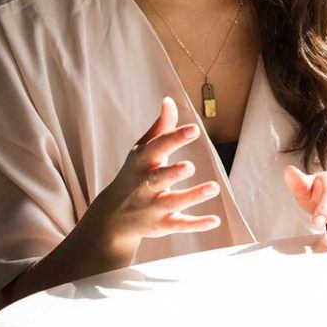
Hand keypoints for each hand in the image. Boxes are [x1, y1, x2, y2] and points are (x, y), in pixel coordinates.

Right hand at [84, 97, 221, 257]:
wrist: (111, 217)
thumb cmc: (133, 175)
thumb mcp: (142, 151)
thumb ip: (160, 128)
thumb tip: (169, 100)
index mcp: (141, 163)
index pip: (157, 148)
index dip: (174, 138)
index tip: (194, 129)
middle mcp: (144, 186)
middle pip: (158, 178)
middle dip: (173, 173)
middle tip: (190, 166)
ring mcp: (152, 207)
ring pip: (172, 202)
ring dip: (192, 196)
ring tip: (214, 187)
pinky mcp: (161, 225)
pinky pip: (179, 225)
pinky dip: (196, 224)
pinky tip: (215, 220)